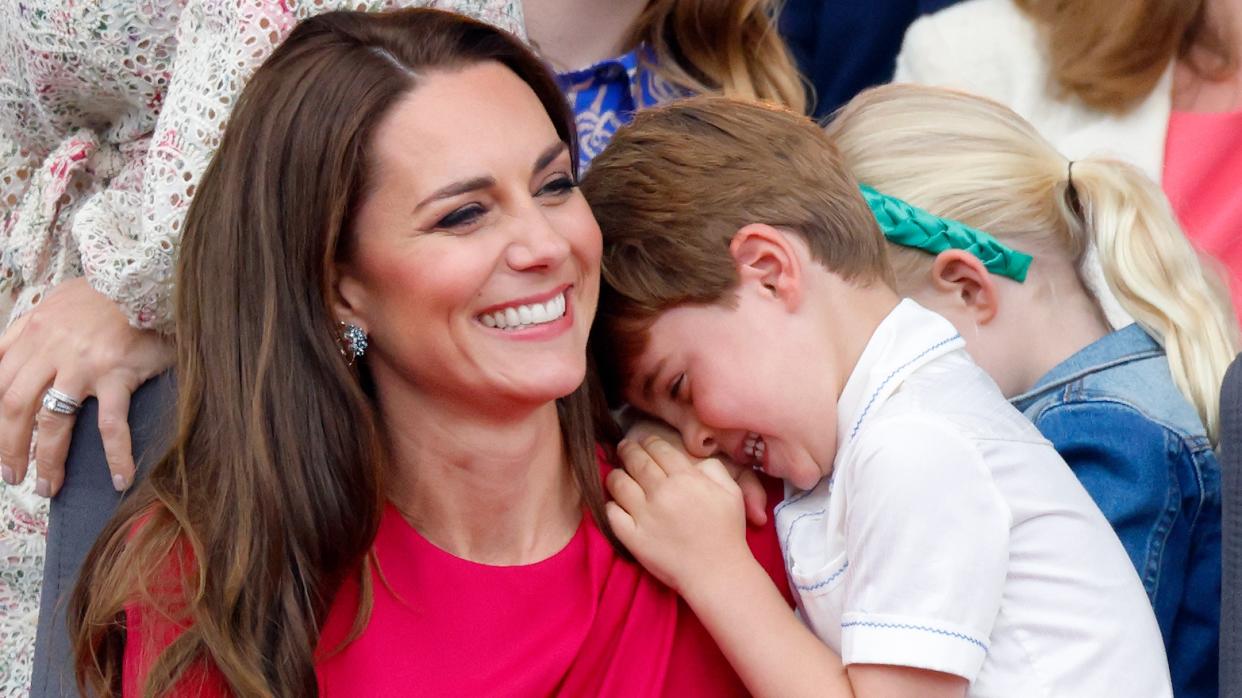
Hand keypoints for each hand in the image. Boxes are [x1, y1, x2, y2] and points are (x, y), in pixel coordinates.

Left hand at [0, 278, 173, 496]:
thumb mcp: (56, 304)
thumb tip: (7, 360)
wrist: (148, 279)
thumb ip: (30, 332)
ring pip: (53, 421)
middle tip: (13, 476)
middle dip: (9, 448)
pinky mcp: (117, 374)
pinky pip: (111, 424)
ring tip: (49, 487)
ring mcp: (83, 363)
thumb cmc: (106, 296)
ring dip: (47, 460)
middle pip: (15, 407)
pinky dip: (116, 455)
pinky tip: (122, 477)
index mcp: (32, 332)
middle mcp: (50, 349)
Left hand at [623, 419, 768, 525]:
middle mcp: (662, 493)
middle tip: (624, 448)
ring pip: (618, 483)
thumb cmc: (727, 533)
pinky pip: (611, 512)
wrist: (717, 573)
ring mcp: (644, 515)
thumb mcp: (731, 492)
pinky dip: (610, 504)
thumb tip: (694, 460)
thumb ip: (713, 468)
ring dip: (615, 474)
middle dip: (627, 450)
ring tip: (617, 474)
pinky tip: (616, 502)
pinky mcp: (632, 537)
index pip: (658, 448)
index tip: (644, 443)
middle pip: (635, 460)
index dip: (648, 442)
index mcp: (686, 478)